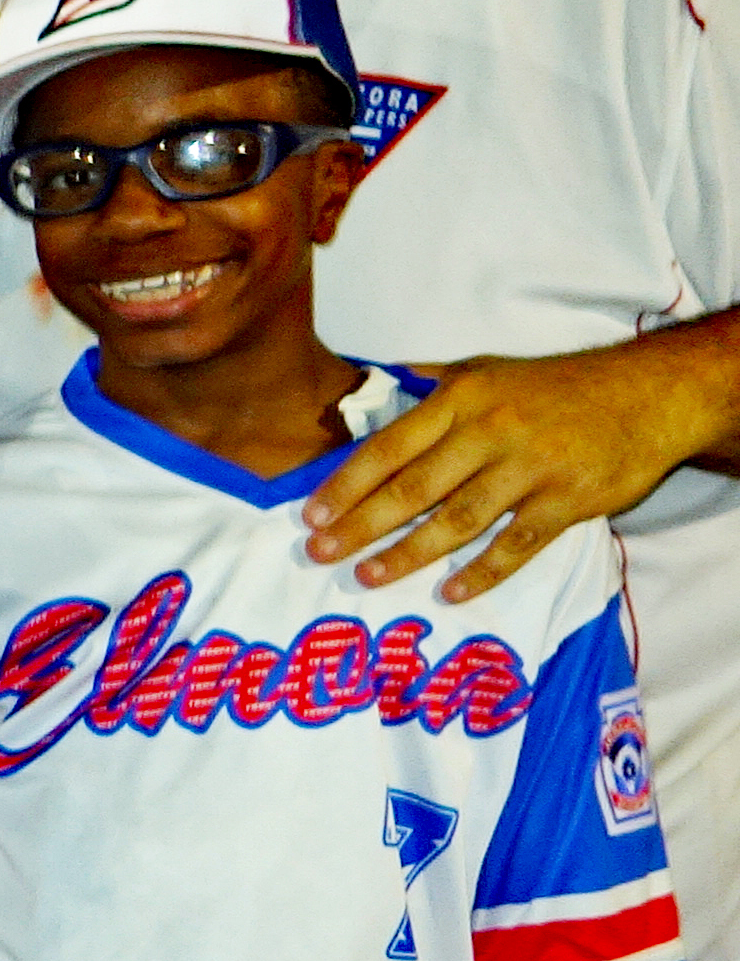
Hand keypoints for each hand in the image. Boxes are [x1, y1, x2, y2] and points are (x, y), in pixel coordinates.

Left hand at [305, 339, 736, 602]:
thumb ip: (430, 382)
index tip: (312, 517)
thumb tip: (376, 383)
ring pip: (458, 520)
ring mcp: (531, 469)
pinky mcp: (568, 501)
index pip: (390, 447)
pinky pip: (516, 544)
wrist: (648, 395)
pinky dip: (483, 572)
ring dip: (409, 553)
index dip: (347, 485)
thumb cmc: (556, 386)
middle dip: (361, 525)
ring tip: (369, 576)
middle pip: (413, 488)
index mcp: (462, 399)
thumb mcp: (487, 368)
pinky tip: (451, 592)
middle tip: (322, 554)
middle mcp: (491, 432)